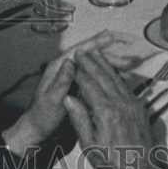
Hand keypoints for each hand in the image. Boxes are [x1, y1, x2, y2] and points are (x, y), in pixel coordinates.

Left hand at [1, 31, 139, 154]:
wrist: (39, 130)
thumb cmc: (41, 117)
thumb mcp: (51, 100)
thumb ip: (61, 82)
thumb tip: (69, 63)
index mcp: (57, 68)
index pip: (79, 50)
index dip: (96, 43)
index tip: (110, 37)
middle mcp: (66, 70)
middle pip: (90, 57)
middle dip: (109, 54)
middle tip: (126, 55)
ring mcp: (73, 78)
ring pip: (95, 66)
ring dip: (111, 63)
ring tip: (128, 63)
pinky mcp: (78, 87)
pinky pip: (97, 76)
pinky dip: (108, 74)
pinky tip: (119, 76)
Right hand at [64, 50, 156, 168]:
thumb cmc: (113, 165)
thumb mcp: (90, 146)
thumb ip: (80, 119)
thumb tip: (69, 98)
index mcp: (106, 112)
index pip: (88, 84)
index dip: (79, 72)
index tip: (71, 62)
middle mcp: (121, 104)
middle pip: (103, 76)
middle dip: (91, 62)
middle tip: (81, 52)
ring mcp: (133, 105)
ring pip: (116, 79)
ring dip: (104, 65)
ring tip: (95, 55)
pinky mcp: (140, 109)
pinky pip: (126, 87)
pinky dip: (116, 76)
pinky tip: (111, 73)